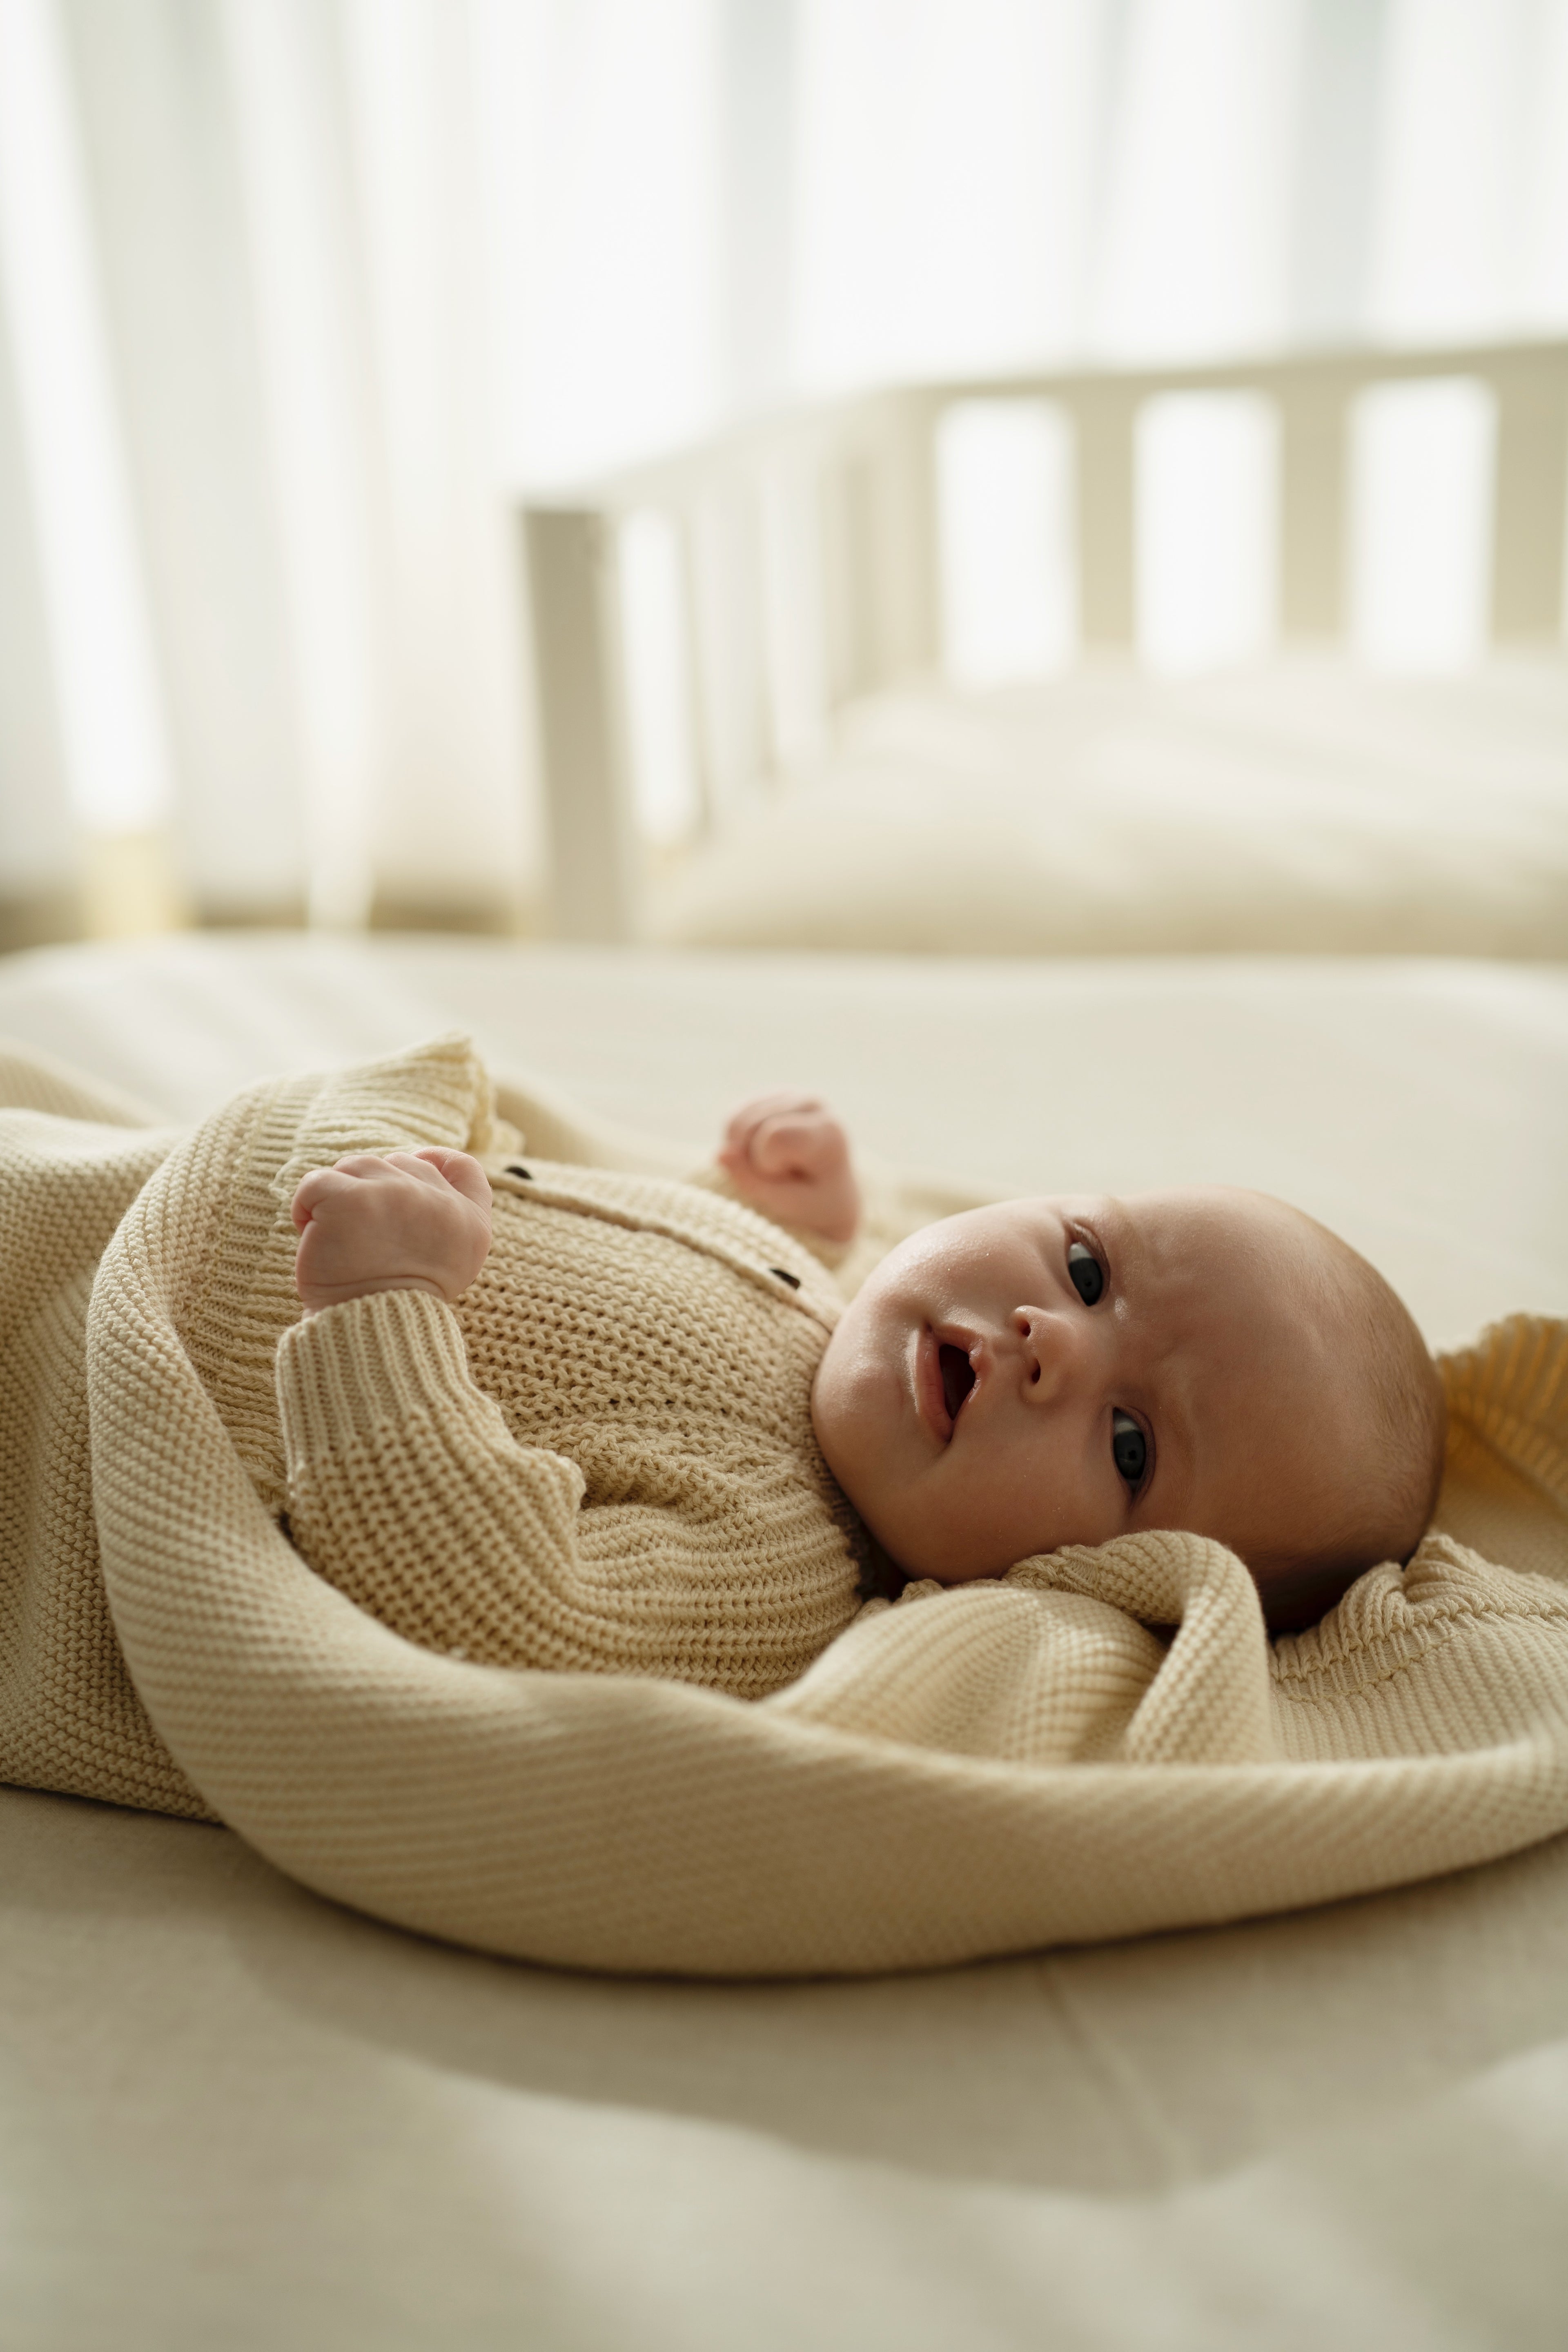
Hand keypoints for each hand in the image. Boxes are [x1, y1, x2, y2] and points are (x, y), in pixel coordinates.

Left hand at [291, 1148, 492, 1313]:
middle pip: (398, 1164)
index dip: (435, 1160)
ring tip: (339, 1239)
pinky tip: (312, 1236)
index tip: (413, 1170)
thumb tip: (415, 1170)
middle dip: (374, 1190)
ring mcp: (396, 1195)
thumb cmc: (398, 1304)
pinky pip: (316, 1182)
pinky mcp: (351, 1199)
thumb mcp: (450, 1264)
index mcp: (470, 1222)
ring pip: (355, 1167)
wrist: (368, 1334)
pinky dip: (305, 1207)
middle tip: (365, 1237)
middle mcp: (439, 1202)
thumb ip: (444, 1219)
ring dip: (339, 1197)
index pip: (462, 1167)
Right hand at [717, 1092, 859, 1244]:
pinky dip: (736, 1144)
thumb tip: (720, 1153)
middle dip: (753, 1160)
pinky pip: (732, 1118)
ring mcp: (790, 1095)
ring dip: (742, 1153)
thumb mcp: (788, 1204)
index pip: (775, 1136)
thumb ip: (753, 1182)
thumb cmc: (815, 1203)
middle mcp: (812, 1104)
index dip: (767, 1165)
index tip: (789, 1180)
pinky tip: (760, 1153)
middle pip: (750, 1128)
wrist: (830, 1192)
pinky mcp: (770, 1097)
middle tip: (782, 1175)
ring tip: (773, 1167)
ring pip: (737, 1121)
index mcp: (828, 1132)